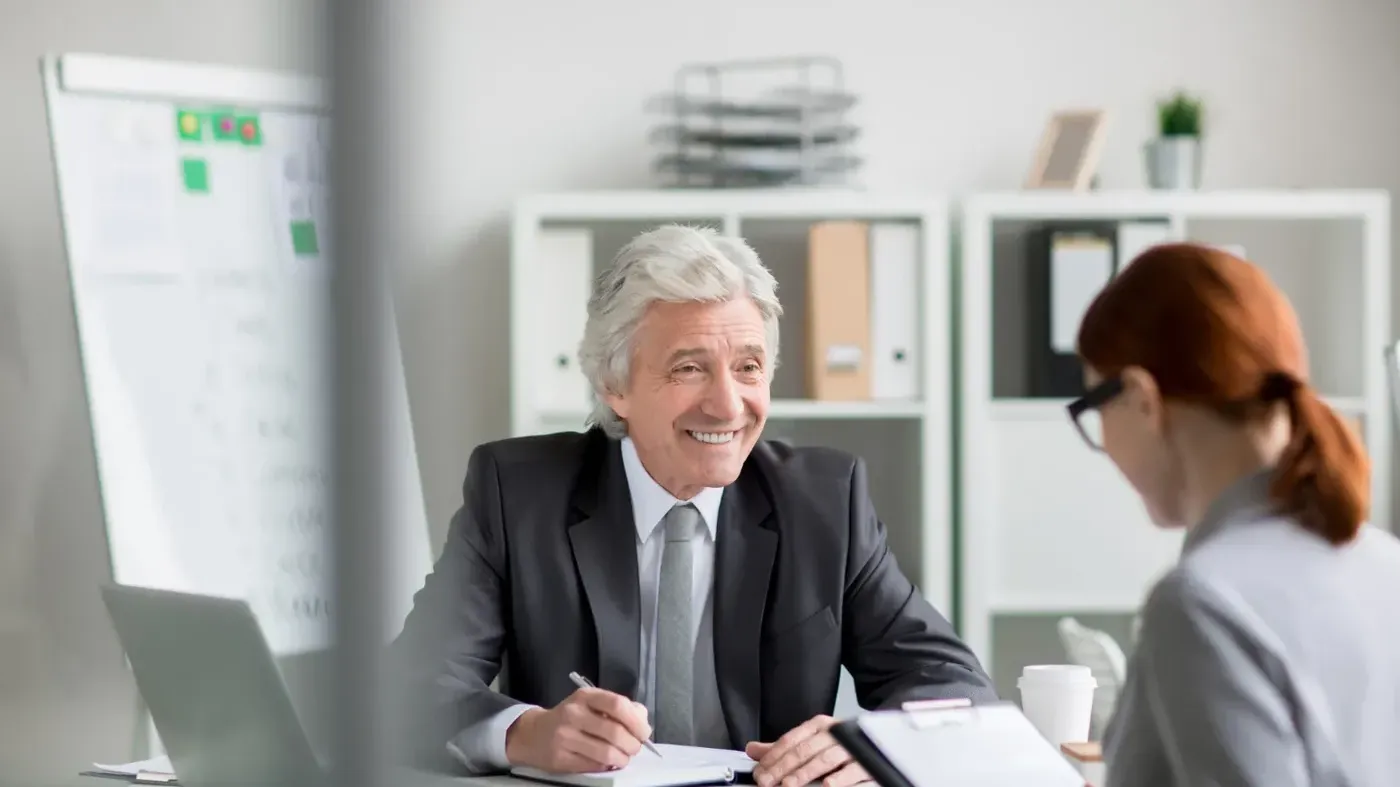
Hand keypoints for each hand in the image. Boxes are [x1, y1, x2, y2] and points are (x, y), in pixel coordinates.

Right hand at [505, 687, 651, 773]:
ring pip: (606, 753)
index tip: (644, 732)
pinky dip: (606, 767)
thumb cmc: (570, 717)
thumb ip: (618, 707)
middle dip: (632, 745)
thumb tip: (642, 720)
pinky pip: (594, 766)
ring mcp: (565, 737)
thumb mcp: (591, 703)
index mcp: (585, 697)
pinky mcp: (561, 758)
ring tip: (623, 758)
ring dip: (622, 759)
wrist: (533, 734)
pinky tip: (606, 762)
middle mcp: (573, 714)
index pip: (617, 704)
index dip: (636, 721)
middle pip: (615, 732)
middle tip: (634, 748)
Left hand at [746, 715, 869, 786]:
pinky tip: (828, 786)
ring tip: (790, 785)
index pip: (791, 740)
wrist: (878, 744)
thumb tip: (752, 750)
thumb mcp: (811, 743)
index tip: (759, 772)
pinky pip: (853, 771)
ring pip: (825, 759)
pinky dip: (840, 779)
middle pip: (805, 750)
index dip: (773, 756)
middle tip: (768, 782)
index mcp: (819, 726)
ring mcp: (852, 748)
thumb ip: (783, 749)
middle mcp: (835, 733)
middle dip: (783, 768)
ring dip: (806, 773)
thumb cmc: (840, 747)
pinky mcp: (869, 764)